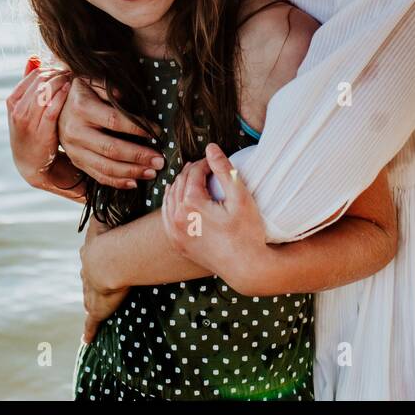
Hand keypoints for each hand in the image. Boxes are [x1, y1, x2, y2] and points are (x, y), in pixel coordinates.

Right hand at [6, 64, 71, 189]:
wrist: (29, 161)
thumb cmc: (31, 129)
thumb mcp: (25, 106)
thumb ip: (28, 82)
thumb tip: (34, 57)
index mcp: (13, 100)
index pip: (35, 74)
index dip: (53, 68)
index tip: (66, 69)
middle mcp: (17, 110)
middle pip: (41, 80)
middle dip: (60, 74)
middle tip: (74, 72)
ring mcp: (27, 122)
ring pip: (46, 92)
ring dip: (62, 82)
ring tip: (75, 80)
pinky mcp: (40, 133)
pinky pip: (51, 109)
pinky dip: (61, 97)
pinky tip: (70, 91)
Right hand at [58, 77, 164, 188]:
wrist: (56, 104)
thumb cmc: (83, 90)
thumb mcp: (95, 81)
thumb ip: (111, 89)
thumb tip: (129, 102)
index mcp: (82, 108)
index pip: (115, 121)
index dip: (138, 128)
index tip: (158, 132)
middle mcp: (75, 131)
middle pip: (111, 149)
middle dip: (139, 156)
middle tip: (160, 161)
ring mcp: (74, 149)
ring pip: (105, 166)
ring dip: (131, 172)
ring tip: (152, 173)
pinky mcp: (76, 160)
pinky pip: (97, 175)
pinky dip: (116, 182)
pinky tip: (134, 182)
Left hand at [80, 215, 127, 342]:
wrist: (108, 260)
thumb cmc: (112, 237)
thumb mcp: (110, 217)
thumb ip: (113, 203)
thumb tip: (118, 184)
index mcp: (91, 252)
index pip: (92, 254)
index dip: (97, 256)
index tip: (101, 256)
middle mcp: (88, 271)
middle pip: (88, 276)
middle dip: (91, 278)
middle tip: (97, 282)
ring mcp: (91, 290)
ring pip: (89, 297)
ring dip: (91, 301)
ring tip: (92, 306)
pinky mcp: (96, 308)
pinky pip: (91, 322)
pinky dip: (89, 330)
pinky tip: (86, 339)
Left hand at [161, 143, 268, 292]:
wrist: (246, 267)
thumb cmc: (247, 233)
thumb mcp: (240, 197)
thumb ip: (224, 169)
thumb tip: (210, 147)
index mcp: (191, 204)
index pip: (194, 173)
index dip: (205, 163)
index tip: (215, 162)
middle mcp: (178, 218)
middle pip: (180, 183)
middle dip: (192, 172)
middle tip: (206, 168)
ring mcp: (175, 233)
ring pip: (170, 199)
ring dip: (180, 186)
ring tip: (194, 179)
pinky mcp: (177, 244)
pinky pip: (167, 217)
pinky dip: (172, 204)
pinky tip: (179, 199)